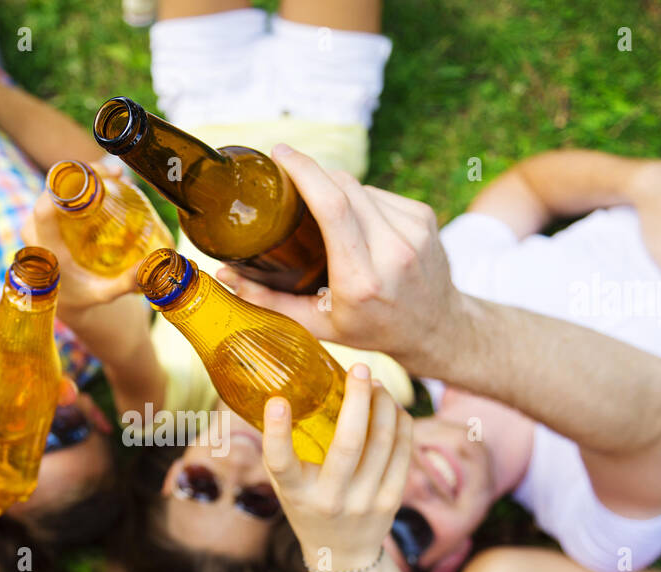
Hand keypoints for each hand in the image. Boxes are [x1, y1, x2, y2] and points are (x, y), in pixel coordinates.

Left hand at [19, 162, 137, 314]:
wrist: (63, 298)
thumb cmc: (83, 295)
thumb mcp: (104, 294)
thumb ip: (124, 283)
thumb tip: (148, 266)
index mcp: (46, 250)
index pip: (45, 210)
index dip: (67, 188)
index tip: (97, 178)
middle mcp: (34, 233)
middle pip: (51, 192)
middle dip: (82, 176)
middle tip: (115, 174)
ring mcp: (35, 223)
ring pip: (54, 189)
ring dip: (80, 178)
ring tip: (112, 176)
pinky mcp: (41, 218)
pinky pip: (55, 194)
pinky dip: (76, 184)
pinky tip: (101, 180)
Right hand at [217, 144, 461, 373]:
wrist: (436, 328)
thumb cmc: (372, 329)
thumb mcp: (317, 325)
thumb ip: (267, 302)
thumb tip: (224, 274)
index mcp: (362, 281)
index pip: (333, 207)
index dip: (305, 171)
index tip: (280, 154)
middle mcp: (394, 252)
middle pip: (344, 188)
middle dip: (314, 174)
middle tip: (288, 177)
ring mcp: (414, 230)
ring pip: (361, 188)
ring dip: (337, 191)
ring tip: (327, 219)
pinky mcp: (425, 215)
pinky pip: (379, 193)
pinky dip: (361, 200)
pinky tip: (359, 225)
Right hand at [262, 366, 412, 571]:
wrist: (343, 554)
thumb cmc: (308, 506)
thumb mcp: (287, 486)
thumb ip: (285, 450)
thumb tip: (283, 391)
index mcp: (297, 494)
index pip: (281, 464)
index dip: (276, 432)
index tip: (276, 401)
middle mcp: (331, 500)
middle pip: (348, 443)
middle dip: (356, 399)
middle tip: (359, 368)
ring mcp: (366, 501)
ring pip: (382, 441)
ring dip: (383, 405)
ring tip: (376, 385)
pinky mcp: (393, 499)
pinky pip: (403, 451)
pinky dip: (400, 422)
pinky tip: (392, 407)